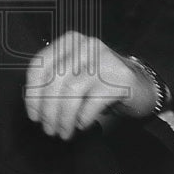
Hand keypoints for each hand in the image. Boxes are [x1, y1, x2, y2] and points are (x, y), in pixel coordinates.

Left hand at [23, 30, 156, 139]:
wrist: (141, 85)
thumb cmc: (100, 82)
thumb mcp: (74, 73)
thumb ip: (53, 82)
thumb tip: (34, 107)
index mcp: (69, 41)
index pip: (39, 66)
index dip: (32, 94)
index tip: (33, 115)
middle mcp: (86, 46)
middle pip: (54, 81)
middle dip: (47, 110)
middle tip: (48, 129)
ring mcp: (104, 60)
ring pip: (71, 92)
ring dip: (63, 118)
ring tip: (63, 133)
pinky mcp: (120, 78)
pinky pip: (92, 102)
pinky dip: (83, 118)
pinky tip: (81, 125)